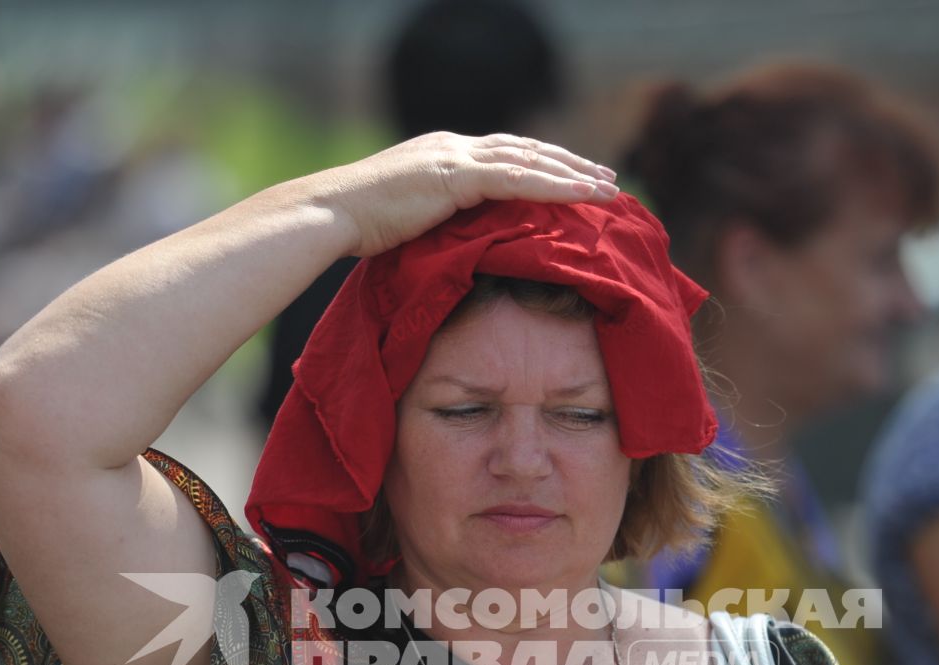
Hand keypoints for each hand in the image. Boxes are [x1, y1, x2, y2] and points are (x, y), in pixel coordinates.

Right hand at [315, 132, 618, 258]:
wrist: (330, 214)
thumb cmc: (358, 227)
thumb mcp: (408, 220)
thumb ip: (438, 220)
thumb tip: (459, 244)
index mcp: (444, 154)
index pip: (505, 154)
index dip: (544, 165)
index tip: (575, 178)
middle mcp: (454, 146)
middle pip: (527, 150)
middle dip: (569, 163)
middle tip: (607, 178)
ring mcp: (456, 156)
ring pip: (531, 160)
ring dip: (574, 173)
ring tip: (608, 187)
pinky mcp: (456, 175)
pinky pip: (519, 179)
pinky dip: (556, 186)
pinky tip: (584, 195)